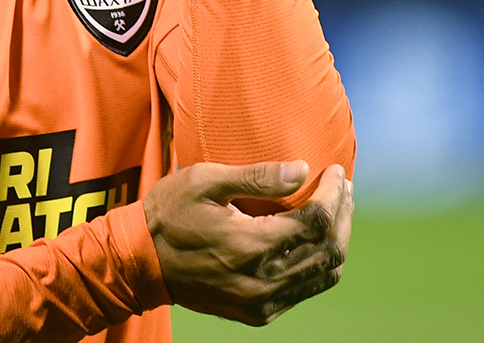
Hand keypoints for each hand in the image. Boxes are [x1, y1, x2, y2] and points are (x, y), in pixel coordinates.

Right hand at [144, 161, 352, 326]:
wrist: (140, 262)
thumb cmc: (169, 213)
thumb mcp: (204, 181)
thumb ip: (256, 177)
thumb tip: (302, 170)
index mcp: (250, 246)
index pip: (316, 222)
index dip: (333, 194)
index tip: (335, 171)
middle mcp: (262, 282)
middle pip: (328, 250)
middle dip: (342, 214)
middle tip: (342, 187)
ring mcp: (261, 302)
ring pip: (324, 274)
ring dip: (337, 240)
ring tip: (336, 210)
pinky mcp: (258, 312)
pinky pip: (305, 290)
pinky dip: (319, 263)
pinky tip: (315, 239)